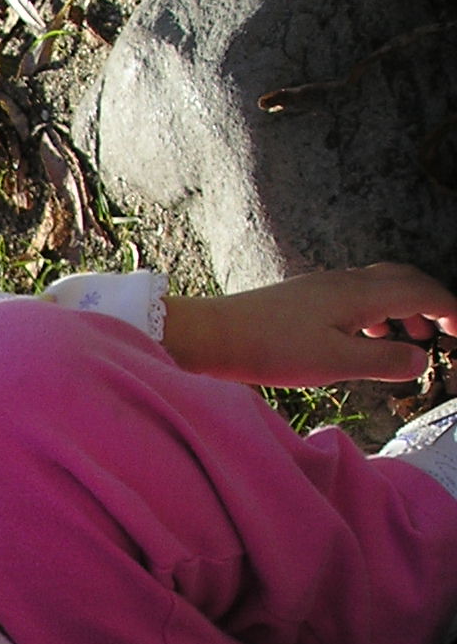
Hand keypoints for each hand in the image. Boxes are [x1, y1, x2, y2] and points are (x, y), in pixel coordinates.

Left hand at [161, 263, 455, 385]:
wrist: (211, 335)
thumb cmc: (269, 349)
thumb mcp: (334, 363)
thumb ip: (382, 361)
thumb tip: (420, 359)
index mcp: (361, 294)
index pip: (422, 291)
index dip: (451, 309)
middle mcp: (345, 282)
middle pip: (404, 279)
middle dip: (431, 302)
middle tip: (447, 331)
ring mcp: (322, 288)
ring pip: (378, 287)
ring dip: (403, 308)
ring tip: (413, 337)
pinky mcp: (303, 299)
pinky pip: (354, 297)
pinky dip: (374, 313)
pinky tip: (366, 337)